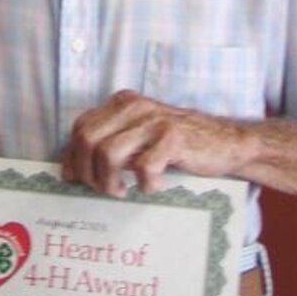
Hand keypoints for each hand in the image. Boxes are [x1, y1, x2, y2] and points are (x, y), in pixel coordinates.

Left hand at [61, 89, 246, 197]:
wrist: (225, 143)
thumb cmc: (176, 145)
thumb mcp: (139, 135)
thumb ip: (110, 142)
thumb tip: (72, 170)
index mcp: (123, 103)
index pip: (81, 126)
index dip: (73, 156)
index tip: (75, 179)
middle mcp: (135, 106)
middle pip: (87, 138)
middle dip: (87, 172)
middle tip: (104, 190)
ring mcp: (154, 121)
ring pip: (108, 153)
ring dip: (109, 182)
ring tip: (122, 192)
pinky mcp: (173, 138)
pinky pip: (143, 166)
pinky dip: (143, 183)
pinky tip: (151, 187)